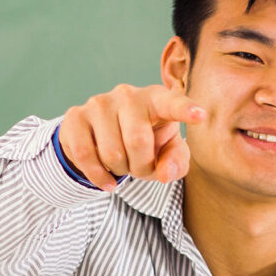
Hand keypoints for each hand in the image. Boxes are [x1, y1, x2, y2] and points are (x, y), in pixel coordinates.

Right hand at [56, 83, 206, 188]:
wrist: (103, 136)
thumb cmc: (146, 141)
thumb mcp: (167, 152)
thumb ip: (175, 162)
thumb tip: (165, 173)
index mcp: (156, 98)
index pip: (172, 104)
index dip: (185, 110)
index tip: (200, 115)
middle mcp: (127, 95)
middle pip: (138, 142)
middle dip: (141, 166)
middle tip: (140, 168)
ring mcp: (98, 103)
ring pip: (111, 152)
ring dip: (120, 171)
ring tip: (122, 166)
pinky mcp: (75, 117)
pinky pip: (86, 156)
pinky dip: (98, 176)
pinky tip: (106, 180)